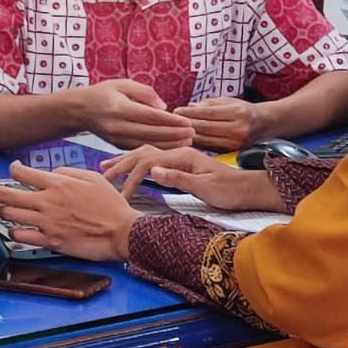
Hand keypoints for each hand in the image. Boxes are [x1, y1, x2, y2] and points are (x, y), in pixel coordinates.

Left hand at [0, 161, 141, 260]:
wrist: (121, 231)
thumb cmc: (111, 205)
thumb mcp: (93, 178)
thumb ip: (69, 172)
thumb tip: (52, 173)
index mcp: (57, 184)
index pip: (23, 173)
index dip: (13, 169)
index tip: (12, 169)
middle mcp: (47, 202)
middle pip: (6, 194)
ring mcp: (46, 223)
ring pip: (10, 215)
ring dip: (2, 212)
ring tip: (0, 210)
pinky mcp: (49, 241)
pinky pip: (21, 237)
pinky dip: (13, 232)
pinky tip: (14, 229)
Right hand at [74, 79, 194, 148]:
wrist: (79, 110)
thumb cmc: (104, 93)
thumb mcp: (123, 83)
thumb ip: (145, 92)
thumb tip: (164, 107)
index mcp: (120, 107)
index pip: (151, 116)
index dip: (171, 121)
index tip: (188, 122)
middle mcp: (118, 125)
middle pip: (151, 133)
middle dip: (174, 135)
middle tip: (193, 134)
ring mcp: (116, 138)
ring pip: (147, 144)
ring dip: (168, 145)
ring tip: (187, 142)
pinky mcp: (116, 146)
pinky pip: (139, 149)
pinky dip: (156, 148)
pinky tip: (171, 147)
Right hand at [100, 146, 284, 211]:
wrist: (247, 189)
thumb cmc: (229, 191)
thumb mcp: (205, 187)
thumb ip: (178, 178)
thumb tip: (152, 170)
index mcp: (182, 156)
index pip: (148, 162)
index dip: (130, 177)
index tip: (118, 194)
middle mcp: (179, 153)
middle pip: (143, 154)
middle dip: (121, 164)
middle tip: (101, 175)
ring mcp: (180, 158)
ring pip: (147, 155)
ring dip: (127, 162)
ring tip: (108, 168)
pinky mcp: (182, 164)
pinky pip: (155, 160)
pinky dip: (139, 164)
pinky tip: (132, 169)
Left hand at [173, 97, 262, 150]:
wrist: (265, 125)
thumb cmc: (244, 110)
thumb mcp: (229, 101)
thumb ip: (209, 104)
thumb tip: (189, 107)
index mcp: (237, 113)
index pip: (208, 113)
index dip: (190, 112)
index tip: (176, 110)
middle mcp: (238, 129)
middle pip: (205, 128)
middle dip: (187, 124)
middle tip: (171, 122)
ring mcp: (236, 143)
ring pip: (206, 140)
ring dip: (189, 136)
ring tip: (175, 132)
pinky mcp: (232, 152)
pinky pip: (210, 148)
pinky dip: (197, 144)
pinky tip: (186, 141)